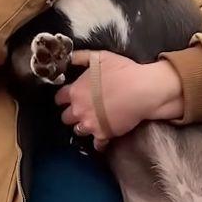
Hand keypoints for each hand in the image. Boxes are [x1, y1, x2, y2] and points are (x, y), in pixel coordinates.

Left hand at [54, 51, 183, 150]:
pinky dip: (99, 142)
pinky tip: (102, 137)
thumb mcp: (99, 57)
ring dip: (83, 126)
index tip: (68, 98)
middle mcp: (78, 110)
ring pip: (78, 131)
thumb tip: (68, 59)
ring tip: (92, 122)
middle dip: (72, 113)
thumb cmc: (122, 71)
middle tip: (82, 110)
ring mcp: (90, 124)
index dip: (63, 98)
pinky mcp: (103, 135)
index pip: (59, 98)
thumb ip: (81, 58)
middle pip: (65, 117)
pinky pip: (97, 144)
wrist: (142, 90)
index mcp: (75, 91)